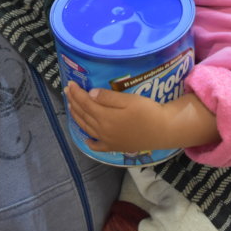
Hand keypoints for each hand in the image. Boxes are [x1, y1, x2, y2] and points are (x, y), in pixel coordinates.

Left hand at [65, 82, 217, 152]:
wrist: (163, 131)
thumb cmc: (148, 112)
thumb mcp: (129, 100)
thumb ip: (108, 98)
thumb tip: (90, 94)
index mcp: (105, 117)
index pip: (85, 103)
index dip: (76, 93)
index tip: (70, 83)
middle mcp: (102, 130)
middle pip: (83, 114)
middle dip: (73, 102)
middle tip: (67, 91)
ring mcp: (108, 140)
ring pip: (86, 127)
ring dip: (77, 116)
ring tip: (71, 106)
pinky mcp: (115, 147)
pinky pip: (98, 146)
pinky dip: (89, 142)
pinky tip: (86, 138)